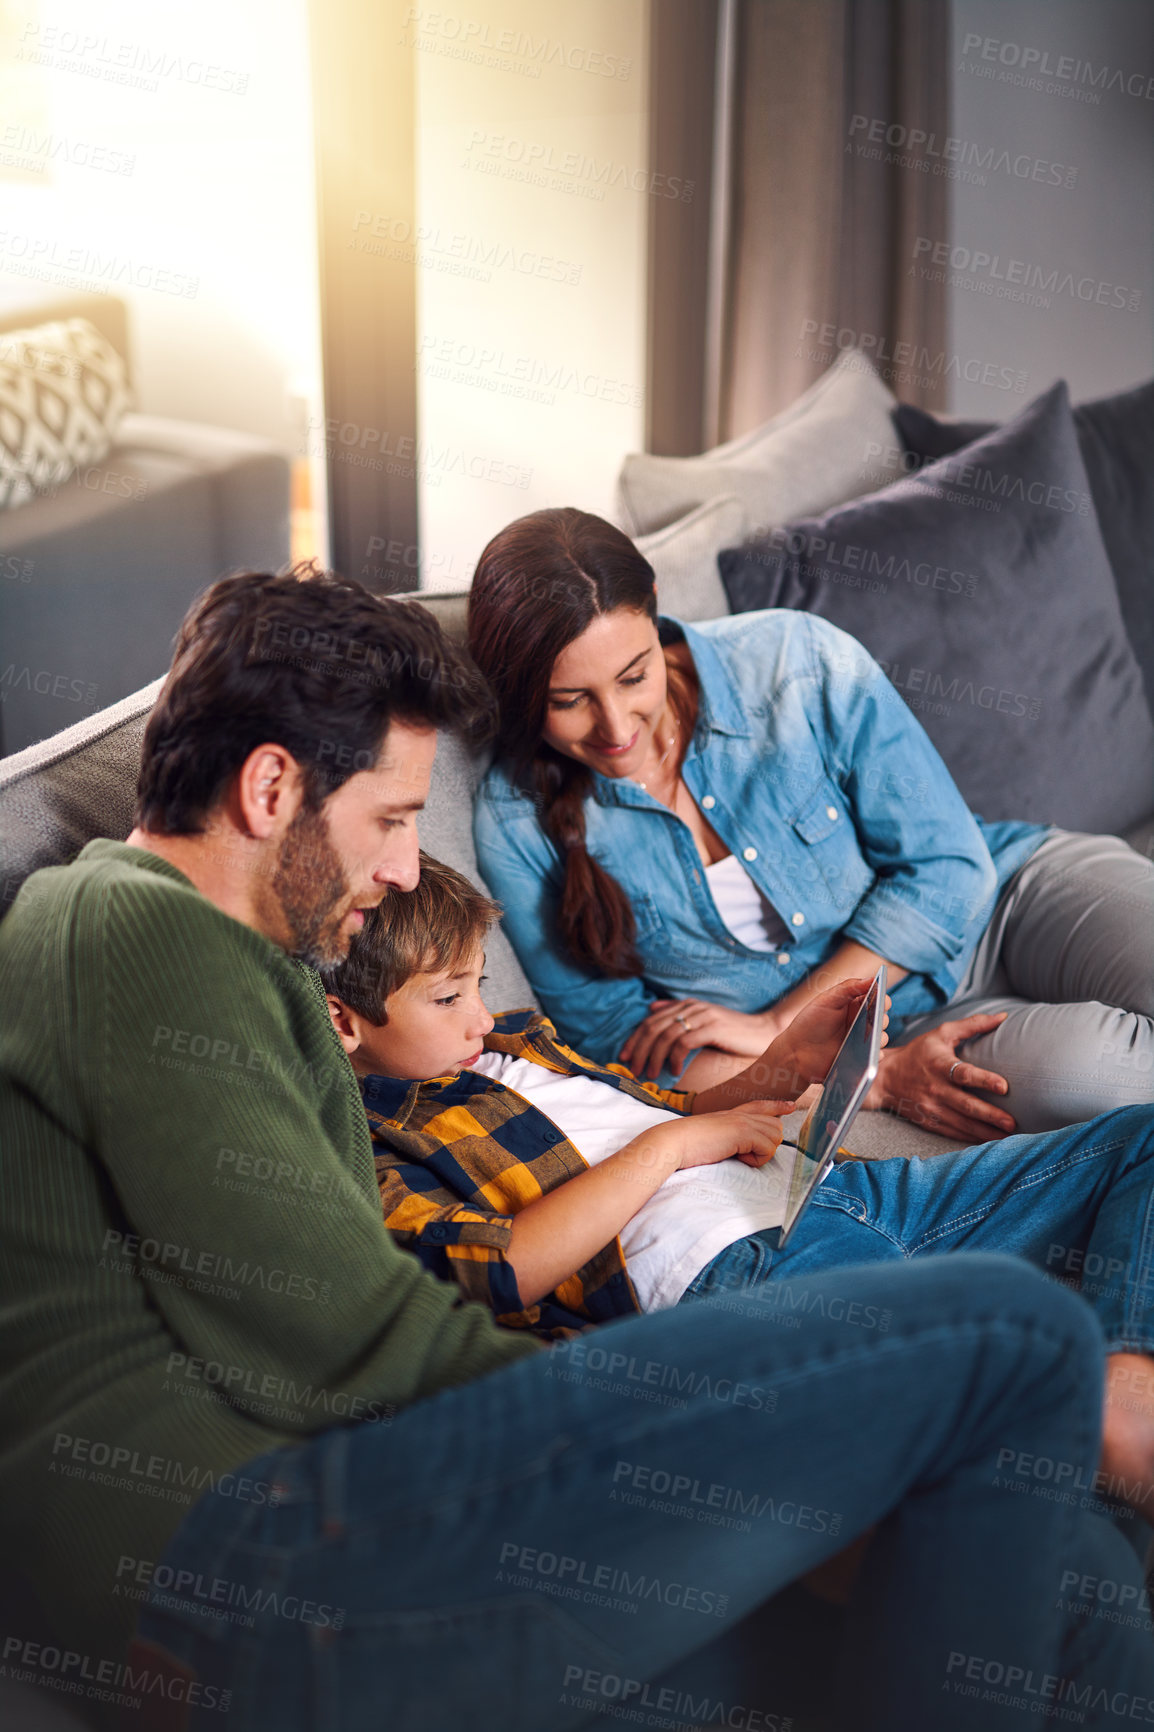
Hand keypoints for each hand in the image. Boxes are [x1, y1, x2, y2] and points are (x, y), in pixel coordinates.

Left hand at [620, 999, 772, 1080]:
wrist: (763, 1031)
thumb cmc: (732, 1031)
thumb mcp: (702, 1019)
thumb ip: (678, 1013)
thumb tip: (651, 1008)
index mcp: (686, 1005)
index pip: (650, 1021)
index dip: (634, 1039)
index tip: (624, 1058)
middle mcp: (691, 1007)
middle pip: (654, 1028)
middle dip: (639, 1050)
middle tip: (633, 1070)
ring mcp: (702, 1016)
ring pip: (666, 1036)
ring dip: (654, 1058)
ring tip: (650, 1075)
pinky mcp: (712, 1028)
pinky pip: (684, 1043)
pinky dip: (674, 1058)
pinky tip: (674, 1072)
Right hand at [661, 1099, 791, 1172]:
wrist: (673, 1142)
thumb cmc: (685, 1146)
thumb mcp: (711, 1138)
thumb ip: (726, 1138)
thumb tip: (739, 1149)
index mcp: (730, 1115)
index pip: (759, 1106)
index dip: (776, 1106)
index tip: (790, 1106)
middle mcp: (739, 1115)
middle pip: (776, 1125)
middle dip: (768, 1145)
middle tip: (746, 1155)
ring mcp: (742, 1121)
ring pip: (776, 1137)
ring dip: (761, 1153)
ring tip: (739, 1156)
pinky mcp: (743, 1132)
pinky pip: (767, 1148)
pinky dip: (756, 1160)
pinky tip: (737, 1158)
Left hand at [760, 977, 889, 1097]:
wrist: (796, 1052)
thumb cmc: (809, 1022)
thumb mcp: (827, 1000)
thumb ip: (849, 987)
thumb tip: (872, 979)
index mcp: (854, 1005)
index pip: (876, 998)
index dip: (882, 999)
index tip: (882, 1001)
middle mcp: (860, 1021)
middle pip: (881, 1017)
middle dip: (881, 1019)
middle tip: (876, 1021)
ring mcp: (861, 1040)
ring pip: (881, 1037)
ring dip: (880, 1037)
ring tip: (871, 1039)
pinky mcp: (860, 1058)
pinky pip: (875, 1056)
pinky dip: (875, 1055)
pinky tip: (868, 1054)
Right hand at [869, 1012, 1015, 1141]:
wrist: (885, 1078)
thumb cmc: (918, 1052)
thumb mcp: (941, 1033)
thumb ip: (972, 1025)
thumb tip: (1003, 1017)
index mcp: (940, 1065)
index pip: (964, 1074)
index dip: (984, 1080)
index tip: (1004, 1087)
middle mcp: (936, 1089)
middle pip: (966, 1105)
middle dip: (991, 1116)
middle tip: (1012, 1122)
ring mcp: (932, 1108)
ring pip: (963, 1124)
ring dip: (986, 1132)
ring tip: (1009, 1137)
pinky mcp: (930, 1122)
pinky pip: (954, 1133)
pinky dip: (972, 1139)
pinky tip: (990, 1142)